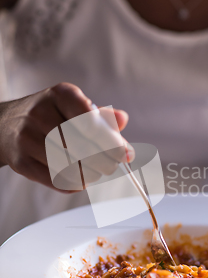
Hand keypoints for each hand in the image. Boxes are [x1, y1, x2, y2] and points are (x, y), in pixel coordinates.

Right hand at [0, 83, 131, 191]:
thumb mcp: (74, 107)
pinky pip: (54, 179)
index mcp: (60, 94)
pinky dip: (74, 183)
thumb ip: (101, 115)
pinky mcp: (21, 161)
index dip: (111, 140)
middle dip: (104, 161)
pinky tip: (81, 179)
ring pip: (70, 165)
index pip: (90, 120)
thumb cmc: (51, 116)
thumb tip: (123, 120)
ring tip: (97, 172)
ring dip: (91, 173)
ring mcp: (27, 138)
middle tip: (113, 166)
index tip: (126, 154)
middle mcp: (40, 113)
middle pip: (82, 146)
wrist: (5, 126)